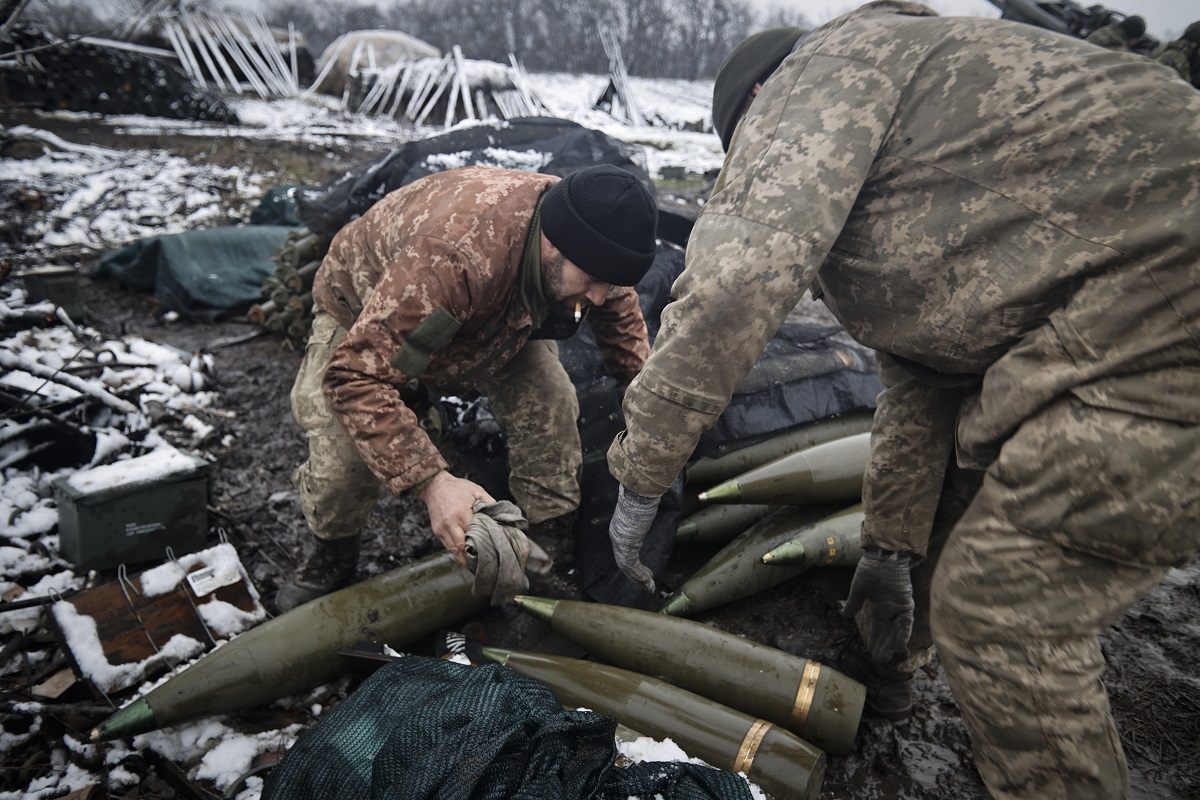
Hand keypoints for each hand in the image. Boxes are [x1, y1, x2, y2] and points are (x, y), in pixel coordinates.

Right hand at [420, 471, 494, 566]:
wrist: (435, 486)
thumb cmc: (458, 488)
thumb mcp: (477, 491)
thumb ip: (489, 503)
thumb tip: (502, 515)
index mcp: (461, 513)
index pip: (473, 534)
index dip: (482, 544)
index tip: (491, 551)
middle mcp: (450, 523)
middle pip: (461, 547)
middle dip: (472, 556)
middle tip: (483, 564)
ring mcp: (441, 529)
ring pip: (453, 550)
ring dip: (463, 558)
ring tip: (475, 565)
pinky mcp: (437, 531)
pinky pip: (447, 546)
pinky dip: (456, 552)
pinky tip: (464, 556)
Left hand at [609, 484, 659, 592]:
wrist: (636, 495)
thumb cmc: (641, 496)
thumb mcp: (640, 504)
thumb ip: (642, 508)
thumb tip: (649, 500)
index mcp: (619, 528)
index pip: (623, 549)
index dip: (632, 561)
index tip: (641, 566)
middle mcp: (617, 536)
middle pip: (624, 562)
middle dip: (634, 574)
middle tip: (645, 582)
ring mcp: (620, 543)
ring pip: (627, 567)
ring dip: (638, 578)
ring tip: (649, 587)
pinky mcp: (626, 547)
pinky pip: (631, 567)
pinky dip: (640, 576)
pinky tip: (648, 583)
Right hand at [840, 547, 913, 662]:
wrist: (882, 555)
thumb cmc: (871, 568)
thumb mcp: (859, 588)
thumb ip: (853, 603)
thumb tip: (844, 615)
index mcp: (879, 606)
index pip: (877, 628)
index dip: (874, 640)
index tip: (870, 652)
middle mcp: (891, 609)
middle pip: (888, 633)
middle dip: (884, 647)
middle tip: (879, 661)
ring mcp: (900, 607)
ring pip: (898, 630)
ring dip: (894, 644)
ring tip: (889, 657)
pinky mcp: (907, 603)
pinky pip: (906, 622)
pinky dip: (903, 634)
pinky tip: (899, 646)